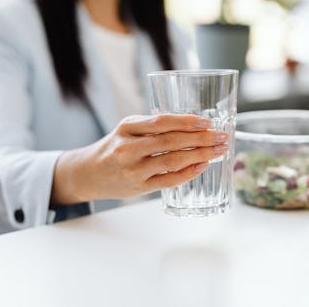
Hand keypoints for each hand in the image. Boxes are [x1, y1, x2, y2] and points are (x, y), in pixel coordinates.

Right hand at [51, 114, 228, 204]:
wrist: (87, 173)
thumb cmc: (113, 148)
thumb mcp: (127, 130)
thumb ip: (153, 127)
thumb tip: (191, 124)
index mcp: (127, 128)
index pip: (161, 122)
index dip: (186, 121)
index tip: (207, 121)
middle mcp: (129, 148)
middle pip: (171, 141)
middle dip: (201, 138)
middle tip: (221, 136)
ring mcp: (133, 169)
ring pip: (172, 160)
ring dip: (200, 155)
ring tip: (218, 150)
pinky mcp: (138, 187)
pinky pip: (168, 180)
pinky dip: (188, 173)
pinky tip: (202, 166)